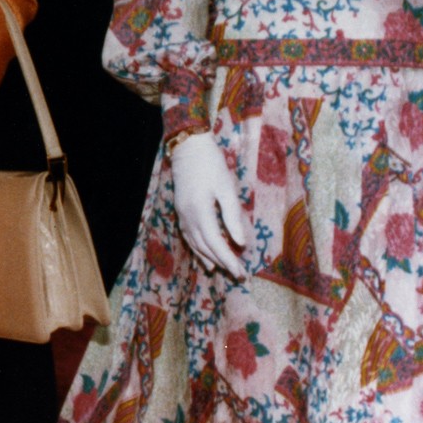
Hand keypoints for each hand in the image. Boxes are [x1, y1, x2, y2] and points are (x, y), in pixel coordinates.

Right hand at [169, 132, 245, 277]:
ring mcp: (182, 216)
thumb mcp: (226, 188)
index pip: (215, 243)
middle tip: (238, 275)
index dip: (228, 259)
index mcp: (200, 212)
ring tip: (222, 271)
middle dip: (222, 262)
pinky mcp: (180, 212)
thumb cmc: (211, 165)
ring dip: (209, 259)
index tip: (241, 272)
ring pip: (195, 244)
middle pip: (205, 247)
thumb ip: (232, 216)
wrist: (188, 148)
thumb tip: (240, 243)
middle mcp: (188, 218)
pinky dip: (197, 250)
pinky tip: (203, 257)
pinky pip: (188, 237)